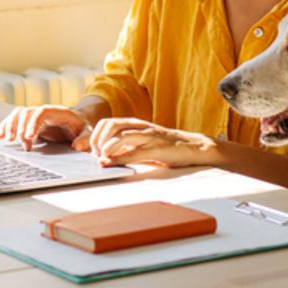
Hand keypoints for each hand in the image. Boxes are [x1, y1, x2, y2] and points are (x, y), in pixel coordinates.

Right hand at [0, 105, 92, 151]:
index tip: (29, 136)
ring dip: (10, 125)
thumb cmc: (81, 127)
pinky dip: (7, 126)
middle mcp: (44, 111)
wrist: (77, 122)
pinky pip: (15, 120)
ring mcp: (35, 116)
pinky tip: (1, 136)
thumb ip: (84, 138)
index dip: (33, 122)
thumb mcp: (87, 132)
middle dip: (18, 125)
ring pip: (18, 114)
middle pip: (27, 112)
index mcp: (57, 112)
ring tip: (6, 139)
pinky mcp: (30, 122)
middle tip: (14, 139)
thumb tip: (76, 146)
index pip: (42, 112)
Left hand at [89, 118, 217, 167]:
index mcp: (135, 124)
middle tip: (96, 154)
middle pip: (109, 125)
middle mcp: (140, 127)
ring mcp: (149, 136)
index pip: (107, 123)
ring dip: (105, 148)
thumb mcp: (143, 145)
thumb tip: (104, 157)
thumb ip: (125, 148)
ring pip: (120, 135)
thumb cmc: (167, 147)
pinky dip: (118, 158)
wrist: (194, 147)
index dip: (95, 136)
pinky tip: (110, 164)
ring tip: (102, 158)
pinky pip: (133, 152)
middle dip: (97, 140)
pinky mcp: (157, 148)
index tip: (92, 151)